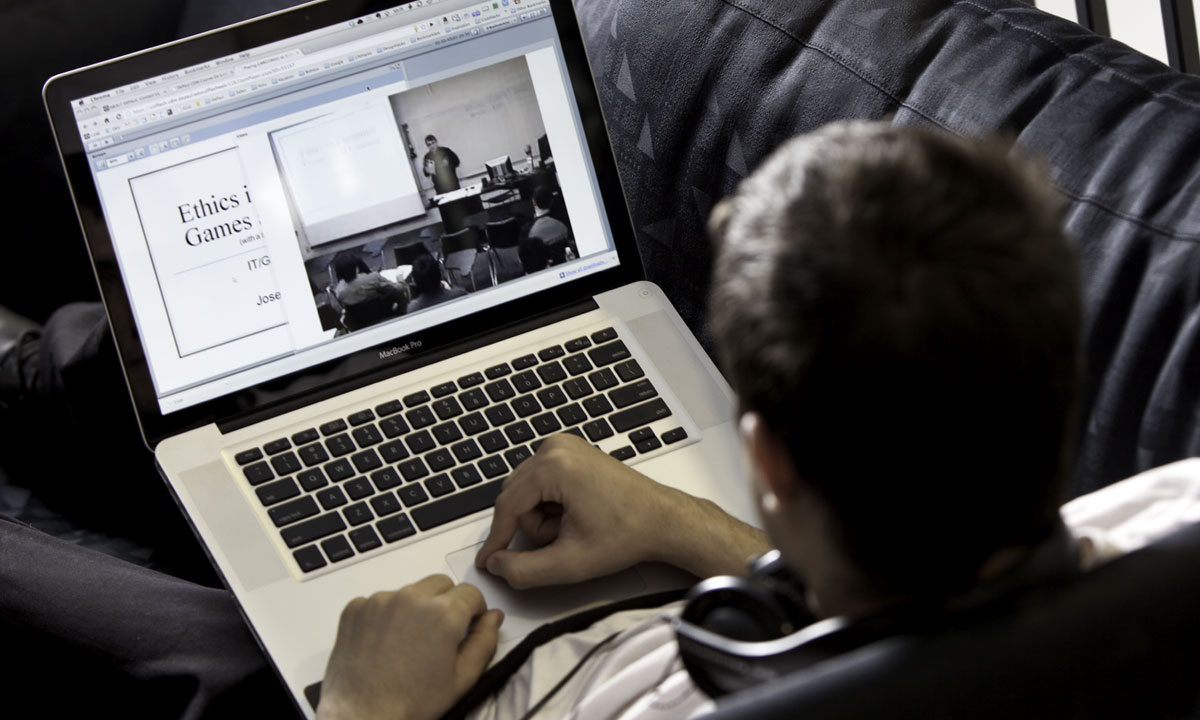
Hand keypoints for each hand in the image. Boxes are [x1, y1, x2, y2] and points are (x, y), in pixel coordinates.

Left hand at [316, 575, 502, 719]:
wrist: (362, 715)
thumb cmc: (409, 703)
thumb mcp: (462, 678)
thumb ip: (484, 641)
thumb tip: (493, 617)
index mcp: (443, 613)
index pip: (471, 592)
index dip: (474, 610)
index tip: (468, 624)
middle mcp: (411, 598)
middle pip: (441, 584)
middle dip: (447, 603)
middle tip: (439, 634)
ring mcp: (380, 600)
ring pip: (410, 591)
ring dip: (415, 607)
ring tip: (409, 642)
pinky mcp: (357, 608)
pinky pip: (380, 600)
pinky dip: (386, 615)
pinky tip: (385, 642)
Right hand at [475, 434, 767, 587]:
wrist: (662, 520)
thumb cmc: (628, 533)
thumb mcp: (571, 562)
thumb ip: (525, 570)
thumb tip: (496, 565)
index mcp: (554, 466)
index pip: (507, 505)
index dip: (496, 538)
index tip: (487, 560)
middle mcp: (556, 447)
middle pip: (515, 496)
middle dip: (533, 526)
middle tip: (565, 539)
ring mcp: (564, 445)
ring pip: (527, 491)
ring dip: (542, 516)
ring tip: (574, 526)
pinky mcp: (571, 451)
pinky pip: (541, 482)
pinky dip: (551, 503)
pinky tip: (577, 513)